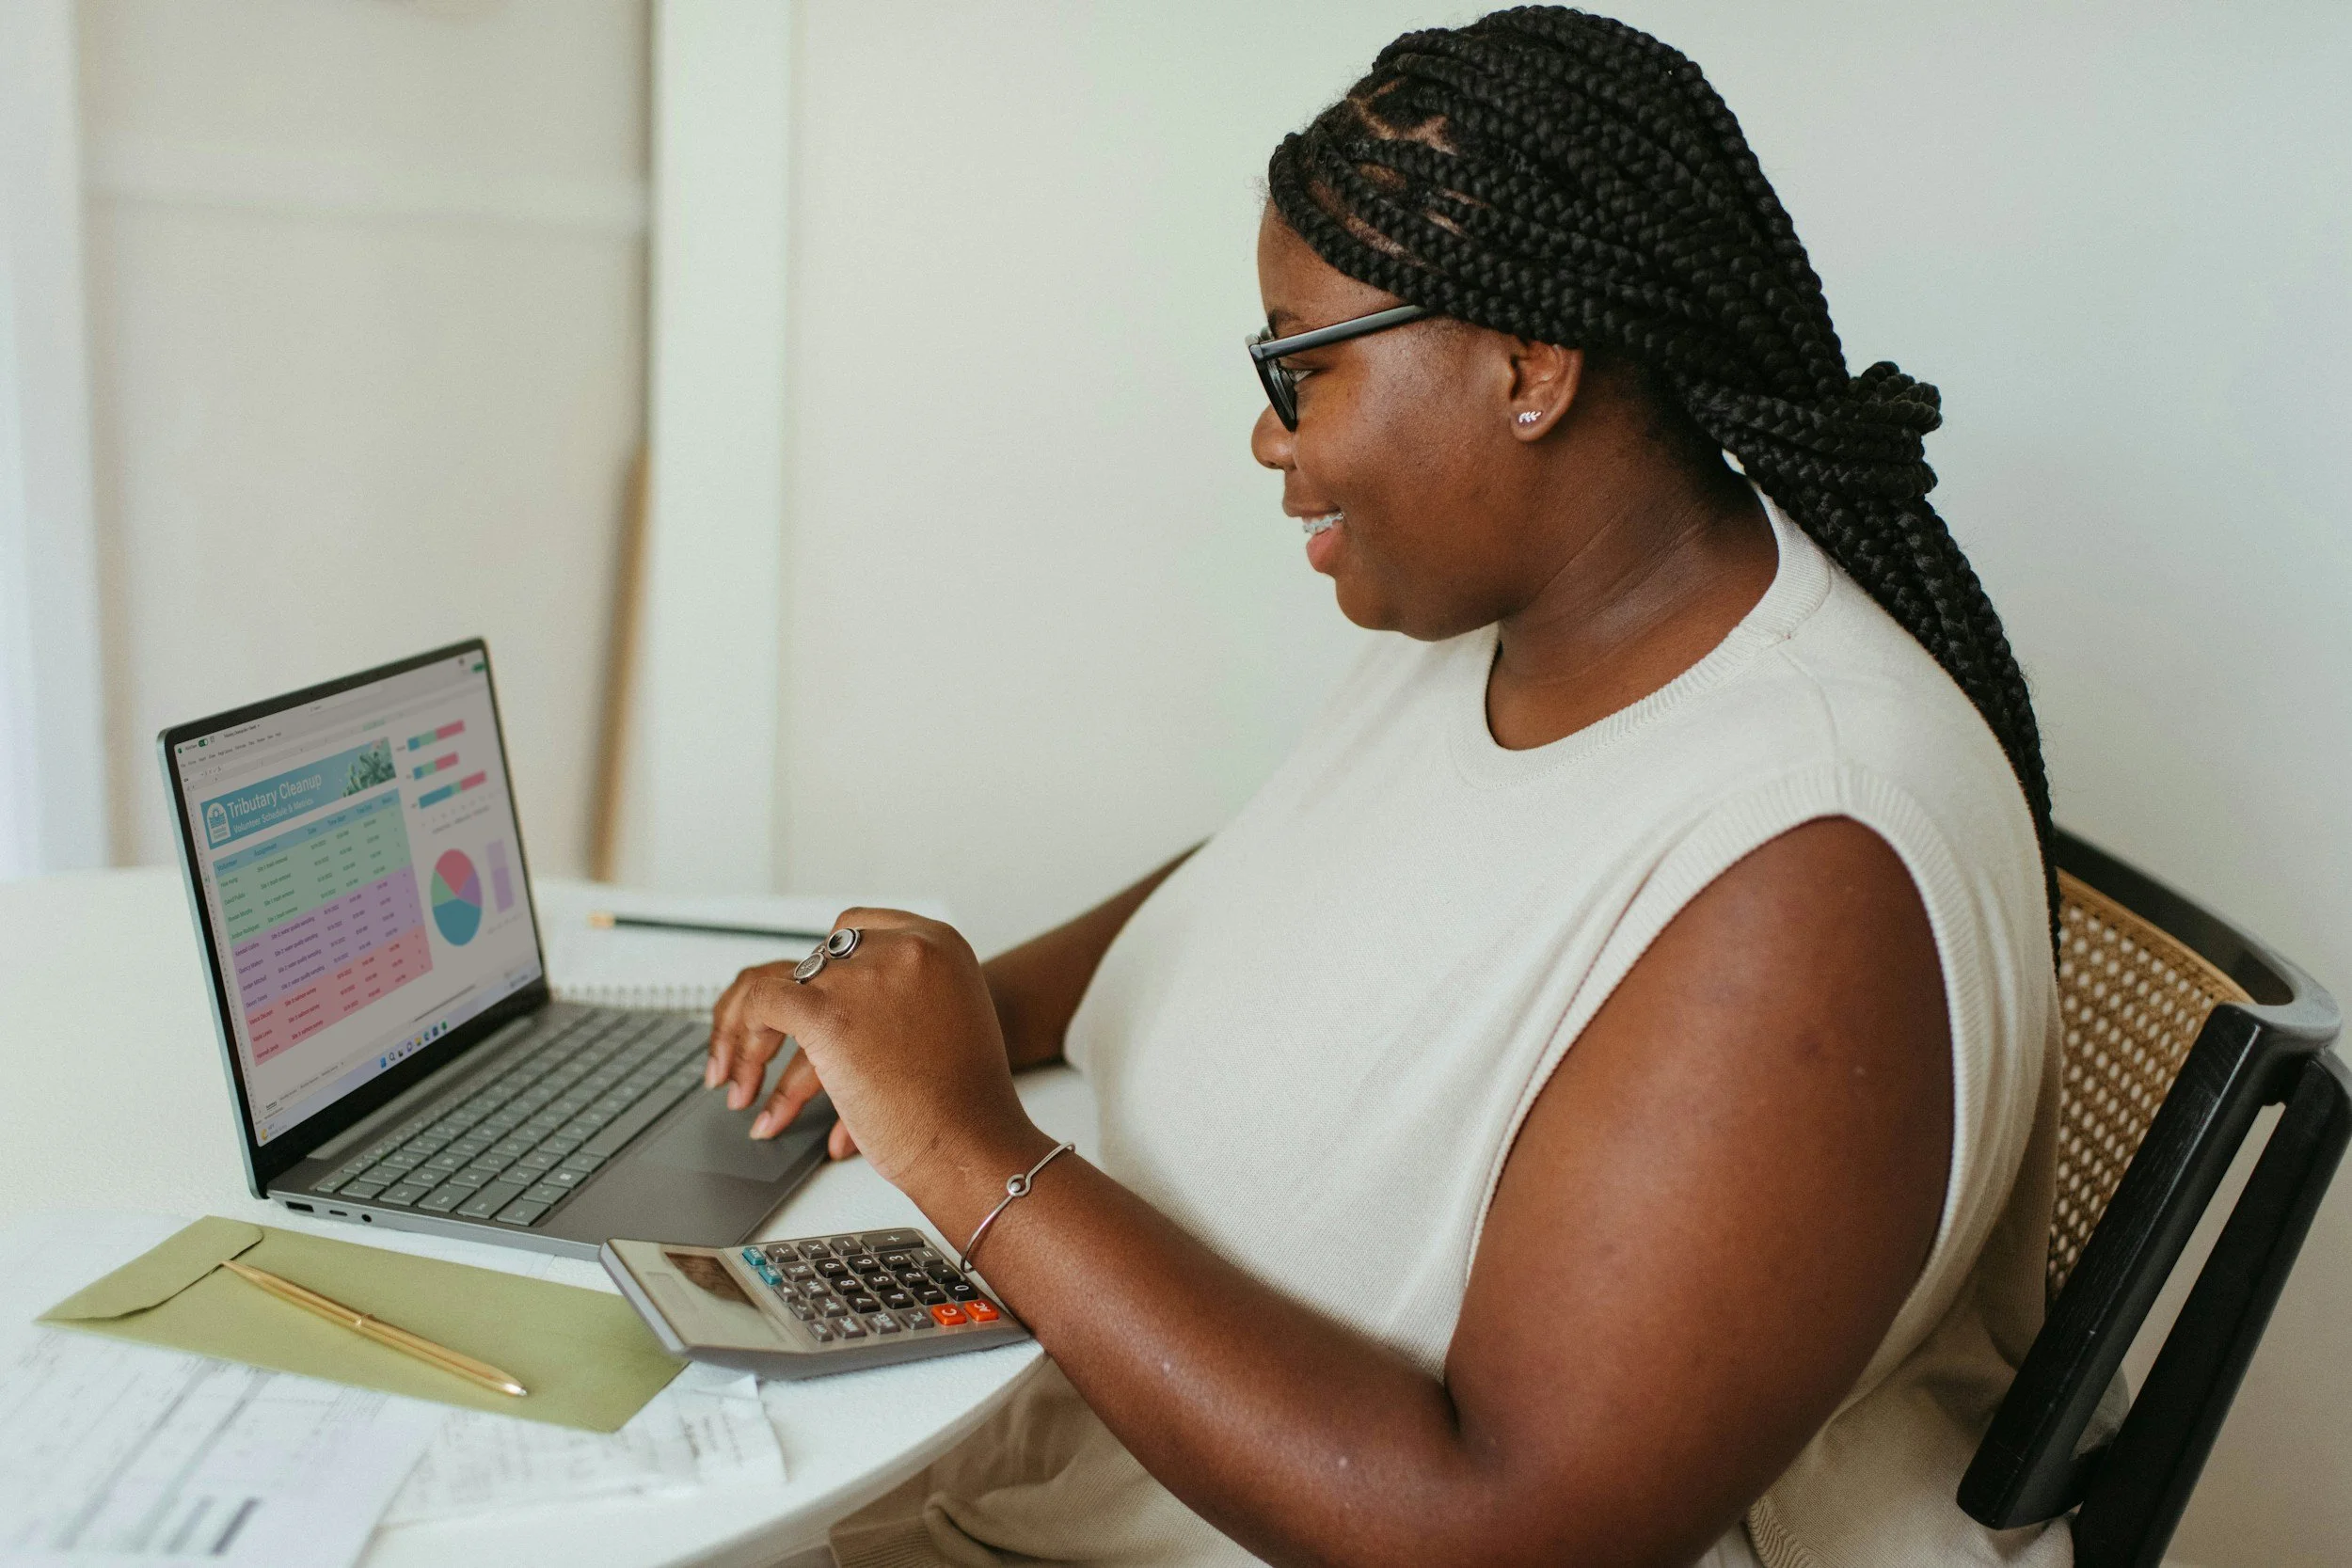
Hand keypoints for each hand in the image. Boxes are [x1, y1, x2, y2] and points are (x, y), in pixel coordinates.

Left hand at [702, 909, 1043, 1191]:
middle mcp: (901, 948)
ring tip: (743, 1089)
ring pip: (779, 985)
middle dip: (781, 1012)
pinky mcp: (829, 1011)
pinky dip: (741, 1039)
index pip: (853, 932)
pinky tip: (743, 1081)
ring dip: (751, 1038)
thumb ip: (904, 1001)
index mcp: (938, 943)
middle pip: (812, 961)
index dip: (821, 974)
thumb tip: (849, 1017)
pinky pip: (762, 1003)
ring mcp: (864, 976)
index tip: (802, 1008)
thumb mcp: (951, 1022)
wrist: (975, 1144)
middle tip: (758, 1057)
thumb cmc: (967, 1105)